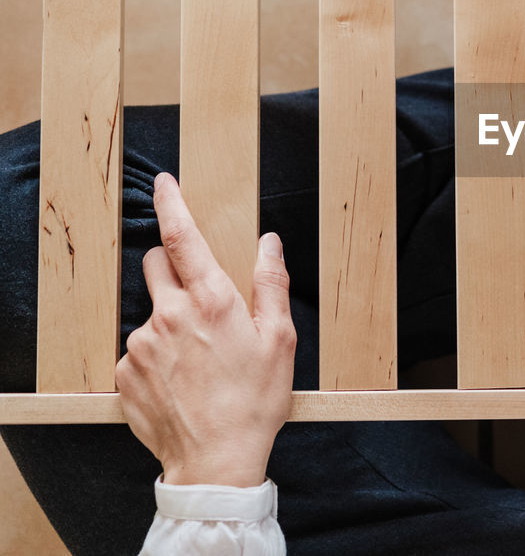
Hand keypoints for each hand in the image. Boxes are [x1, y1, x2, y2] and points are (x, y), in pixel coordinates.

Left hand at [116, 172, 295, 487]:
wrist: (216, 460)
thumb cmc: (254, 400)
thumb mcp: (280, 340)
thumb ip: (271, 284)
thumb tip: (269, 243)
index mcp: (211, 300)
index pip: (182, 237)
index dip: (171, 204)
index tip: (164, 183)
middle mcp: (169, 314)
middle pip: (156, 264)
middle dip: (175, 270)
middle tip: (203, 302)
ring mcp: (141, 344)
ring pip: (150, 310)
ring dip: (169, 321)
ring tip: (198, 360)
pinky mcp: (124, 372)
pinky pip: (138, 348)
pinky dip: (156, 356)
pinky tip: (180, 380)